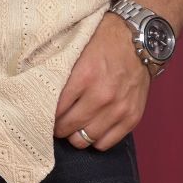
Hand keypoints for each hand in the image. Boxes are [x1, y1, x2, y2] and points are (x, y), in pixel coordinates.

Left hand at [54, 12, 151, 149]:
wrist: (141, 39)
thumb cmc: (106, 40)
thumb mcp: (79, 48)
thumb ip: (62, 70)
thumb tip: (41, 89)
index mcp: (85, 76)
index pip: (56, 109)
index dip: (46, 113)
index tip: (44, 111)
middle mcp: (102, 95)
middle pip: (68, 127)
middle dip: (58, 126)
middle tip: (56, 121)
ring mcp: (119, 109)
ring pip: (86, 140)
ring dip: (76, 134)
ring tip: (73, 125)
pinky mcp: (132, 117)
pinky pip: (107, 143)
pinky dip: (96, 138)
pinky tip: (92, 126)